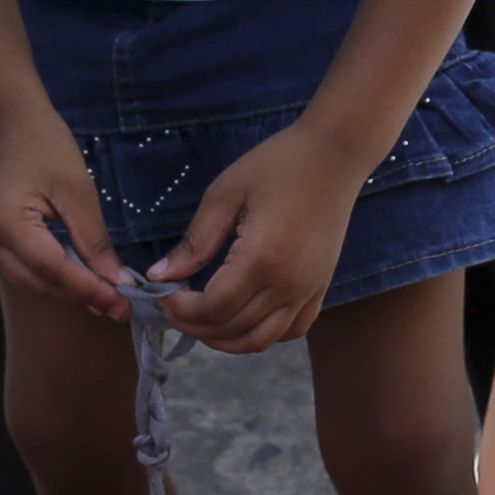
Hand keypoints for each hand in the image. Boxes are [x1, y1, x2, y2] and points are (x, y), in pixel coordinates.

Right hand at [0, 119, 125, 319]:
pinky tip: (80, 278)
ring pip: (31, 282)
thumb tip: (117, 282)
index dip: (89, 290)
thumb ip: (94, 240)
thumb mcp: (78, 191)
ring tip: (106, 297)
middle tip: (122, 307)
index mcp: (6, 225)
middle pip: (40, 283)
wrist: (8, 123)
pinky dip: (52, 277)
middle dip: (82, 296)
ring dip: (68, 291)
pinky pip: (23, 270)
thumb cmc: (45, 146)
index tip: (124, 304)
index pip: (53, 270)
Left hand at [148, 130, 363, 352]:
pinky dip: (262, 335)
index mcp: (261, 259)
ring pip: (261, 340)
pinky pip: (292, 330)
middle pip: (233, 329)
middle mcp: (288, 284)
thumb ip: (194, 241)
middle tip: (173, 308)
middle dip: (195, 326)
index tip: (162, 294)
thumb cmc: (277, 164)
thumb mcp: (225, 194)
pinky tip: (241, 319)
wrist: (335, 154)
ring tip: (201, 320)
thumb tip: (159, 276)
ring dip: (225, 339)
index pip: (214, 308)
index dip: (181, 310)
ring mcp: (308, 289)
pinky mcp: (321, 287)